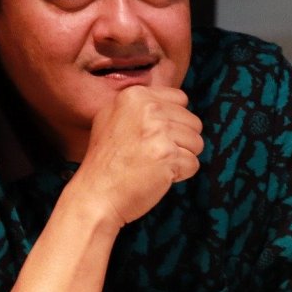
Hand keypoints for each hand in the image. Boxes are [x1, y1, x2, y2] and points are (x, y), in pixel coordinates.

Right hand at [69, 85, 202, 226]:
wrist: (95, 195)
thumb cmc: (106, 162)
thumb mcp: (111, 118)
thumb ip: (140, 106)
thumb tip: (176, 104)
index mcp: (135, 95)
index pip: (180, 99)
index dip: (173, 121)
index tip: (153, 137)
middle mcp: (148, 108)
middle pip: (193, 122)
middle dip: (180, 142)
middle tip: (152, 155)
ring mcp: (159, 131)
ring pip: (197, 142)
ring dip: (181, 158)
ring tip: (154, 165)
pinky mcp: (168, 155)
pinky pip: (193, 164)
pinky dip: (179, 175)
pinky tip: (157, 177)